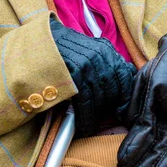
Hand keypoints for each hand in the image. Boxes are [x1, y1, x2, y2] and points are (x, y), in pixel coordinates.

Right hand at [50, 19, 135, 136]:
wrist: (41, 40)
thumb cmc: (66, 47)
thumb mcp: (89, 47)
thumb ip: (106, 60)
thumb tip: (125, 76)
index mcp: (106, 49)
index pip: (126, 74)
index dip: (125, 95)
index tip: (122, 109)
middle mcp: (100, 55)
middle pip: (113, 88)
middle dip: (110, 107)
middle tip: (105, 119)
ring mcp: (87, 64)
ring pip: (99, 96)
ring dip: (97, 115)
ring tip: (93, 126)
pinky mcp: (75, 72)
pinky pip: (85, 100)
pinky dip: (85, 117)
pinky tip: (84, 126)